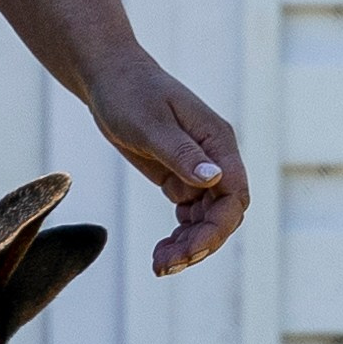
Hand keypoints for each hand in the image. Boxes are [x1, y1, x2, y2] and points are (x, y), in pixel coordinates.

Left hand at [82, 49, 248, 276]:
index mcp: (217, 142)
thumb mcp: (150, 124)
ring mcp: (198, 168)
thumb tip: (215, 180)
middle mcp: (214, 158)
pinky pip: (190, 214)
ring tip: (159, 265)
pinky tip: (161, 251)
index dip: (218, 227)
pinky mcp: (179, 175)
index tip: (191, 249)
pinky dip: (180, 235)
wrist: (107, 77)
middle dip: (201, 243)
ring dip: (189, 244)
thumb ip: (182, 154)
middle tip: (165, 266)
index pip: (235, 194)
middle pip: (224, 213)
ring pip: (207, 219)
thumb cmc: (128, 93)